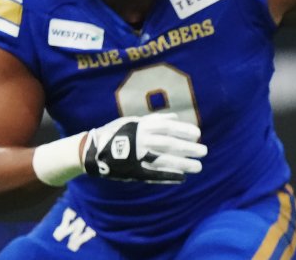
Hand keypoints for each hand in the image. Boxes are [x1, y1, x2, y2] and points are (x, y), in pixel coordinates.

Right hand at [82, 112, 206, 183]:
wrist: (91, 151)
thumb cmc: (115, 133)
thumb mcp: (132, 121)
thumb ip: (154, 119)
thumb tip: (174, 117)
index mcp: (141, 126)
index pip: (167, 127)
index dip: (183, 130)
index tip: (198, 134)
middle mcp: (140, 140)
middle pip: (169, 144)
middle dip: (188, 148)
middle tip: (204, 152)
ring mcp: (137, 157)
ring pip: (163, 160)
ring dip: (182, 164)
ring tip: (198, 167)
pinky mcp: (133, 171)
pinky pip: (153, 175)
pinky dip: (168, 177)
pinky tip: (181, 179)